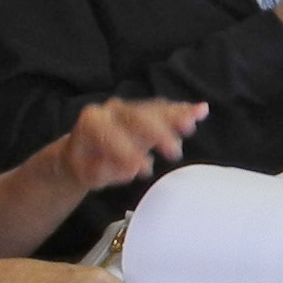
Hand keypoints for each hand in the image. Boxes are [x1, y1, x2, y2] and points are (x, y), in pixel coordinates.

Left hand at [42, 97, 206, 191]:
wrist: (82, 152)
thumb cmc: (85, 165)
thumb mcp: (87, 175)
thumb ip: (104, 171)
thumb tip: (129, 170)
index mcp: (92, 122)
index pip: (112, 133)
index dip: (128, 151)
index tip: (145, 170)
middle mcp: (111, 109)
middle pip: (137, 116)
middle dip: (158, 132)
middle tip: (174, 153)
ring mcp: (130, 108)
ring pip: (154, 110)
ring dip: (175, 117)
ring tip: (192, 125)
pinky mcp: (145, 111)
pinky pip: (165, 109)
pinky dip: (182, 111)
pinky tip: (201, 110)